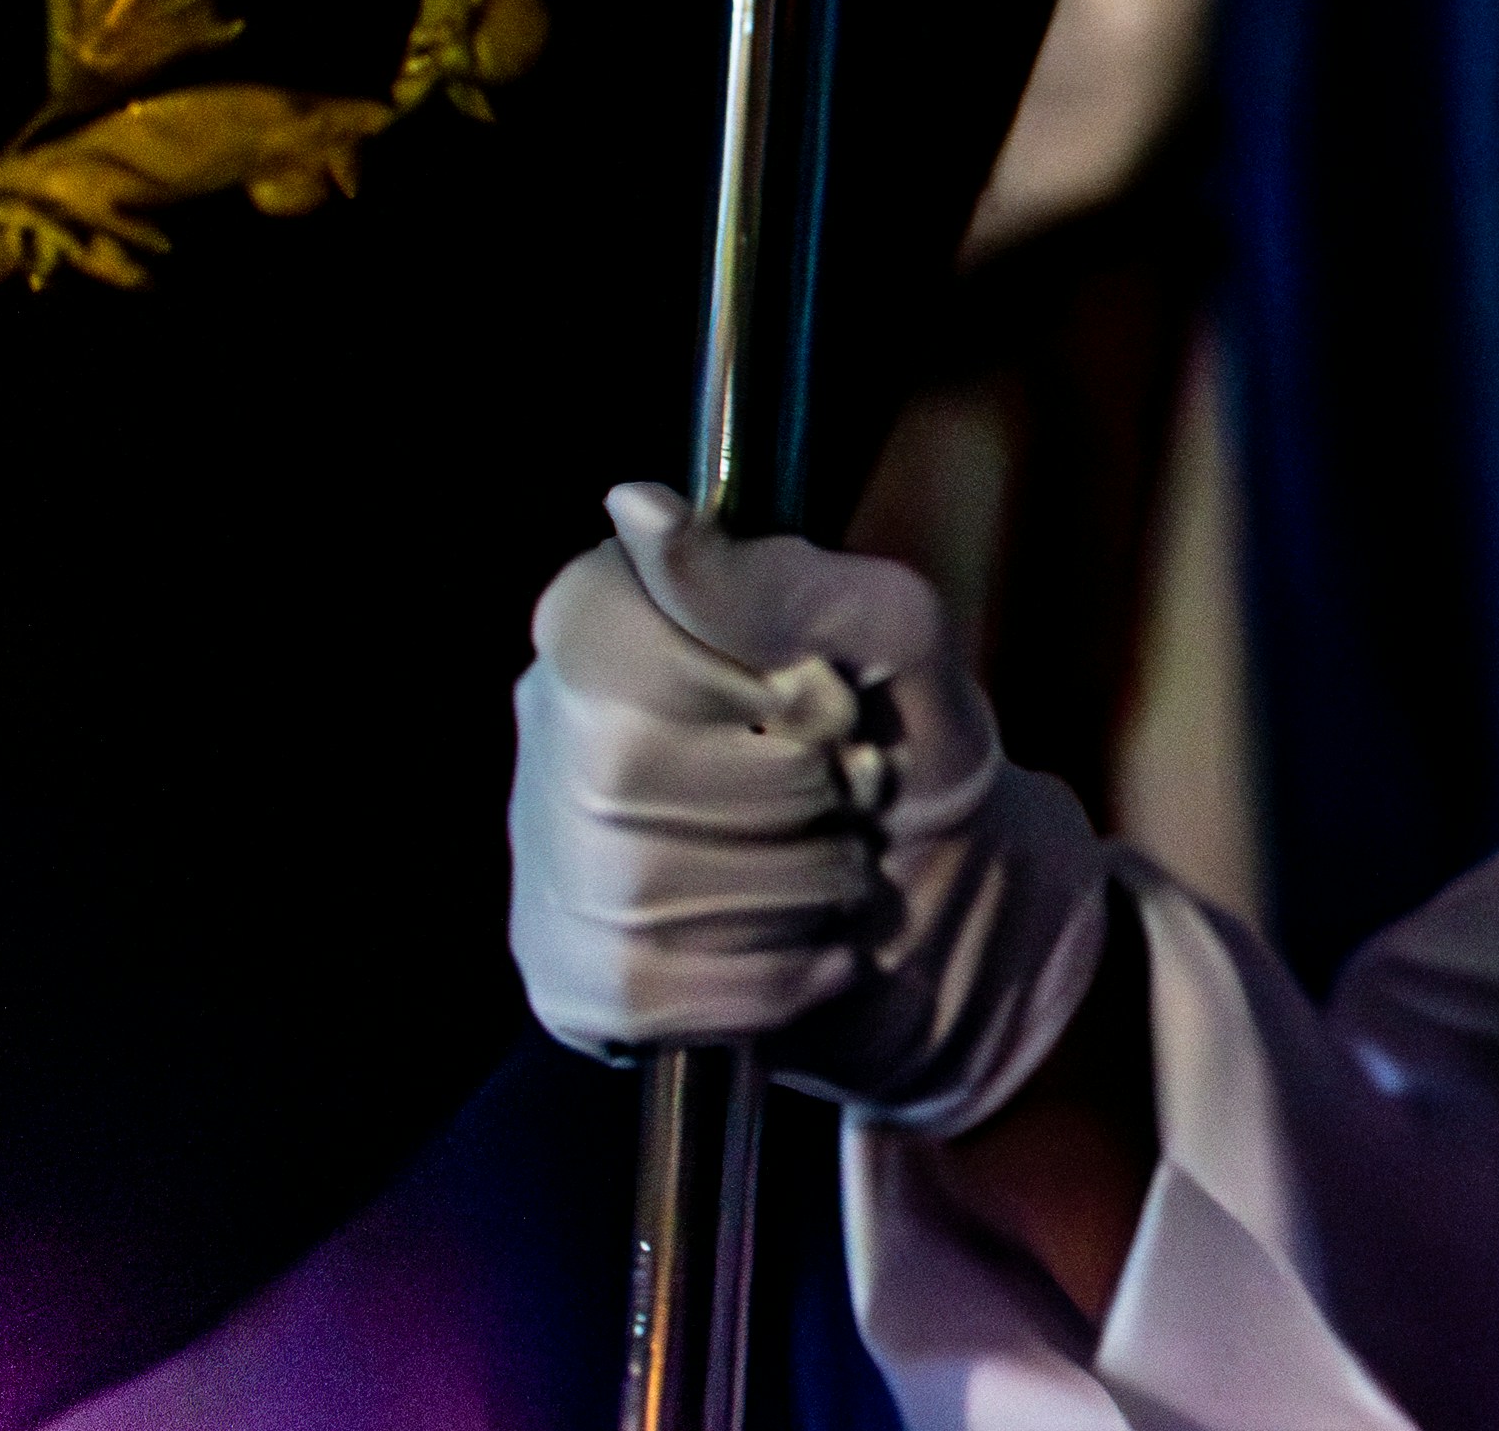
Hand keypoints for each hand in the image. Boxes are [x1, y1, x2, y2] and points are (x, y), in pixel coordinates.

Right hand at [508, 483, 1114, 1136]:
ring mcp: (544, 862)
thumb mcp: (892, 639)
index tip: (833, 704)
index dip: (753, 688)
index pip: (612, 643)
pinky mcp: (565, 976)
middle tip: (847, 794)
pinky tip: (811, 947)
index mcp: (610, 620)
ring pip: (633, 892)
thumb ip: (780, 579)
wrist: (954, 905)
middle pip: (622, 774)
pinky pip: (644, 991)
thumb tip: (637, 507)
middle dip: (785, 797)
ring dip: (789, 890)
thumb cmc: (911, 746)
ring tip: (834, 869)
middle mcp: (549, 733)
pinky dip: (767, 977)